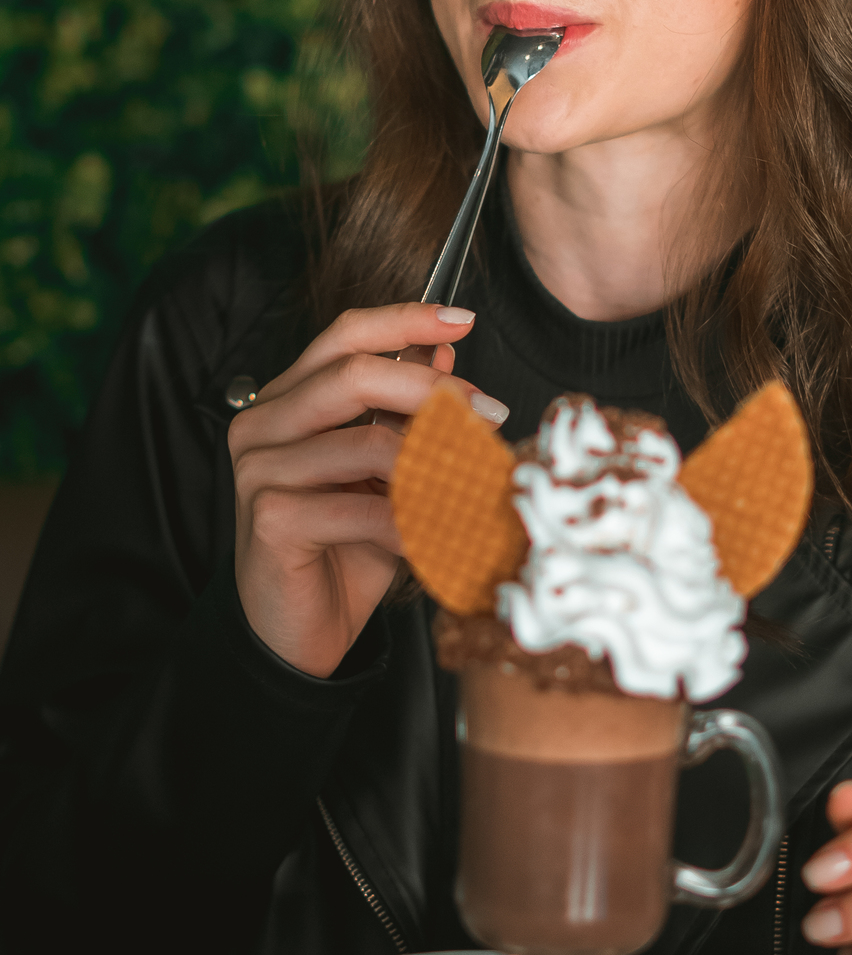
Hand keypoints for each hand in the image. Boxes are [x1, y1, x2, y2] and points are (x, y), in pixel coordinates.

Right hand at [228, 303, 508, 678]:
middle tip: (490, 413)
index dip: (405, 319)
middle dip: (434, 391)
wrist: (299, 634)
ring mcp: (259, 471)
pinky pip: (364, 508)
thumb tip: (443, 350)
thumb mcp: (384, 473)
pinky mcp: (270, 519)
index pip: (344, 336)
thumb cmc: (344, 549)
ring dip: (438, 466)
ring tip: (478, 485)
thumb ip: (403, 411)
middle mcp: (262, 424)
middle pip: (355, 375)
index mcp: (286, 400)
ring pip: (367, 443)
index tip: (463, 320)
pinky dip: (417, 523)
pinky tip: (446, 536)